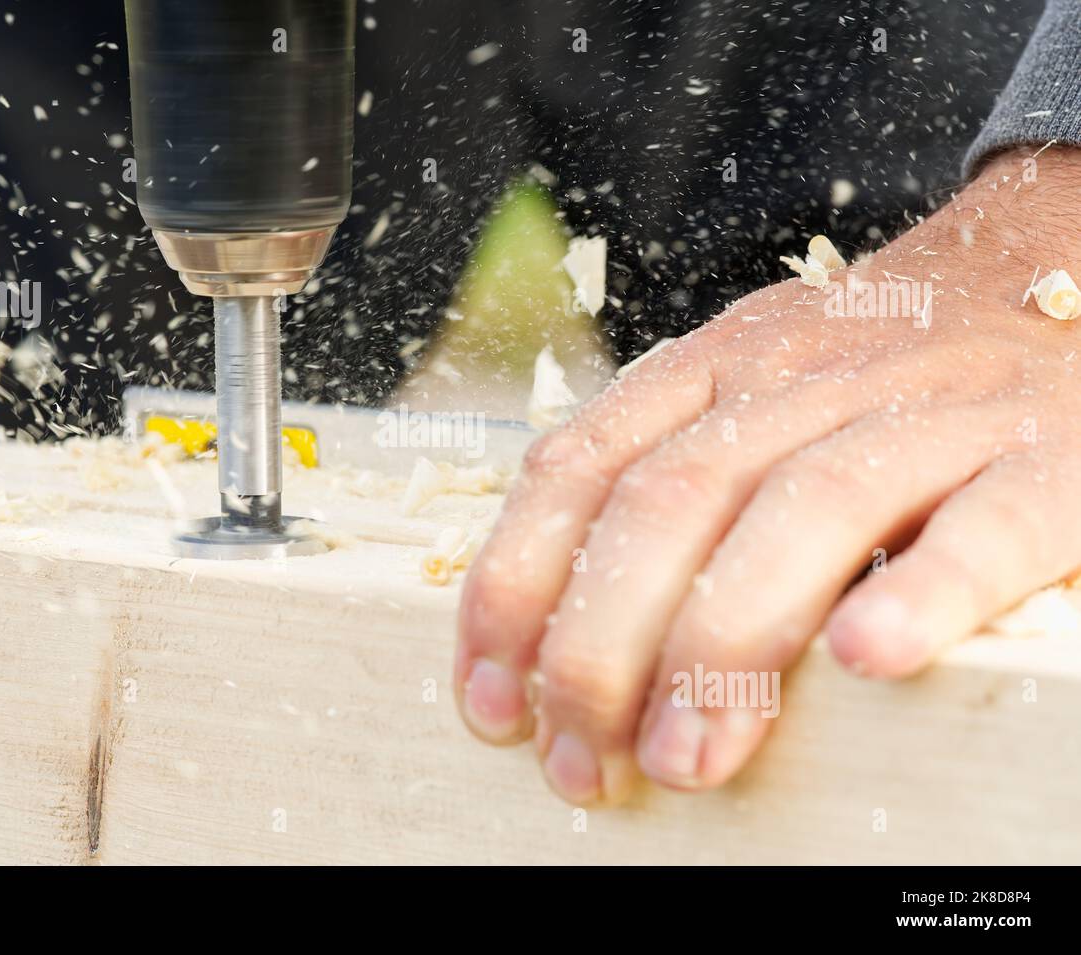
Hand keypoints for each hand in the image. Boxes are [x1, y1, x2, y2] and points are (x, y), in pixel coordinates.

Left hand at [455, 146, 1080, 803]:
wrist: (1056, 280)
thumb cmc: (877, 381)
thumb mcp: (749, 396)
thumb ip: (661, 478)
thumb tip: (550, 634)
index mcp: (712, 367)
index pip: (578, 468)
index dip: (515, 589)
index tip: (487, 702)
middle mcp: (802, 377)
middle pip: (671, 502)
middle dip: (602, 647)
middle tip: (582, 764)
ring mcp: (929, 411)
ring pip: (804, 511)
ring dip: (725, 646)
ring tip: (684, 759)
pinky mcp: (1047, 457)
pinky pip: (983, 522)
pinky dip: (924, 591)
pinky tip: (868, 660)